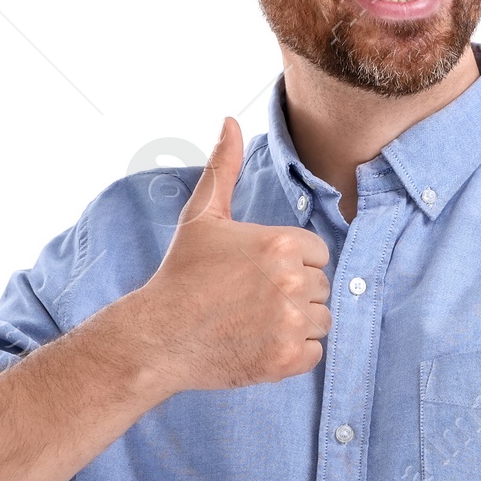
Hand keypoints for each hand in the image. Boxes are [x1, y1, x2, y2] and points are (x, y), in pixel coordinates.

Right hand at [131, 117, 331, 393]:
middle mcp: (291, 282)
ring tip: (256, 321)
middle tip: (252, 300)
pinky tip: (260, 343)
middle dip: (293, 293)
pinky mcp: (287, 359)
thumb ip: (224, 168)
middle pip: (321, 286)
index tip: (258, 274)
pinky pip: (315, 353)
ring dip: (296, 323)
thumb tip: (230, 120)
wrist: (159, 337)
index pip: (317, 253)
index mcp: (281, 244)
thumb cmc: (182, 275)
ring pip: (321, 320)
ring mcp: (290, 323)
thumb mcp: (202, 216)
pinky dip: (293, 353)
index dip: (291, 264)